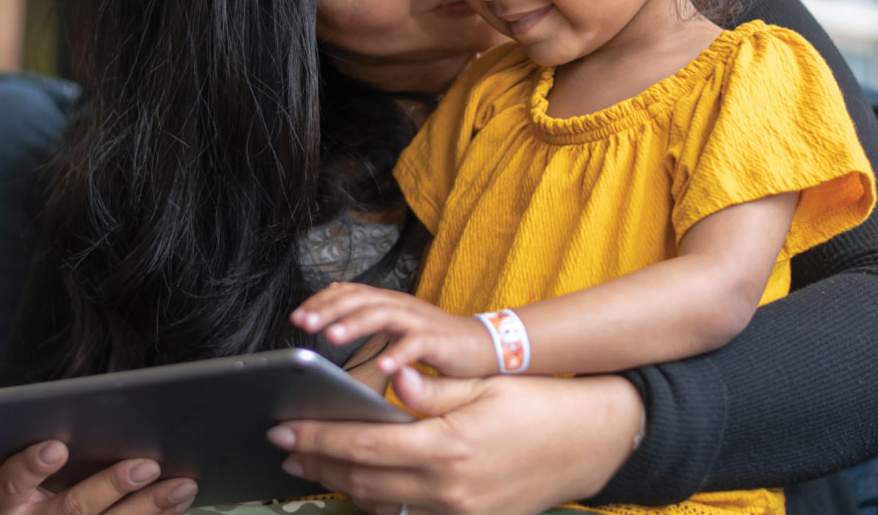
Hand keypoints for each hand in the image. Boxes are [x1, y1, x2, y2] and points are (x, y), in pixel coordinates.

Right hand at [0, 439, 199, 514]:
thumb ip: (36, 443)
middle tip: (146, 466)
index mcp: (3, 500)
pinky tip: (180, 501)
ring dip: (150, 506)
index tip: (57, 447)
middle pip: (73, 508)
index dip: (32, 466)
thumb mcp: (13, 468)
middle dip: (111, 486)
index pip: (13, 483)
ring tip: (182, 485)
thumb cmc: (23, 487)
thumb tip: (88, 408)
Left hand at [267, 368, 644, 514]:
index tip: (285, 428)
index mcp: (446, 448)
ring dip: (342, 485)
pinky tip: (362, 484)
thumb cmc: (541, 407)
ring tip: (314, 464)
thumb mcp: (485, 386)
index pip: (362, 444)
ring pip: (380, 505)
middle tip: (285, 447)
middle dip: (318, 462)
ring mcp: (458, 513)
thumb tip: (388, 376)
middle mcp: (447, 489)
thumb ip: (431, 390)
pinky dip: (378, 501)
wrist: (593, 445)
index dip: (317, 437)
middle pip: (362, 480)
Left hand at [293, 282, 494, 375]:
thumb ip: (372, 316)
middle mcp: (402, 306)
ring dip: (355, 324)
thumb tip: (333, 310)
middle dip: (329, 310)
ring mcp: (420, 322)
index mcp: (390, 303)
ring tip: (332, 338)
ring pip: (382, 314)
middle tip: (304, 324)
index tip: (297, 316)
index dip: (321, 301)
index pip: (350, 291)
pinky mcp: (439, 341)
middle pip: (360, 298)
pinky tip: (382, 367)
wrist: (488, 347)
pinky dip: (398, 354)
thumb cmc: (441, 343)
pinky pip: (416, 344)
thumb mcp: (400, 326)